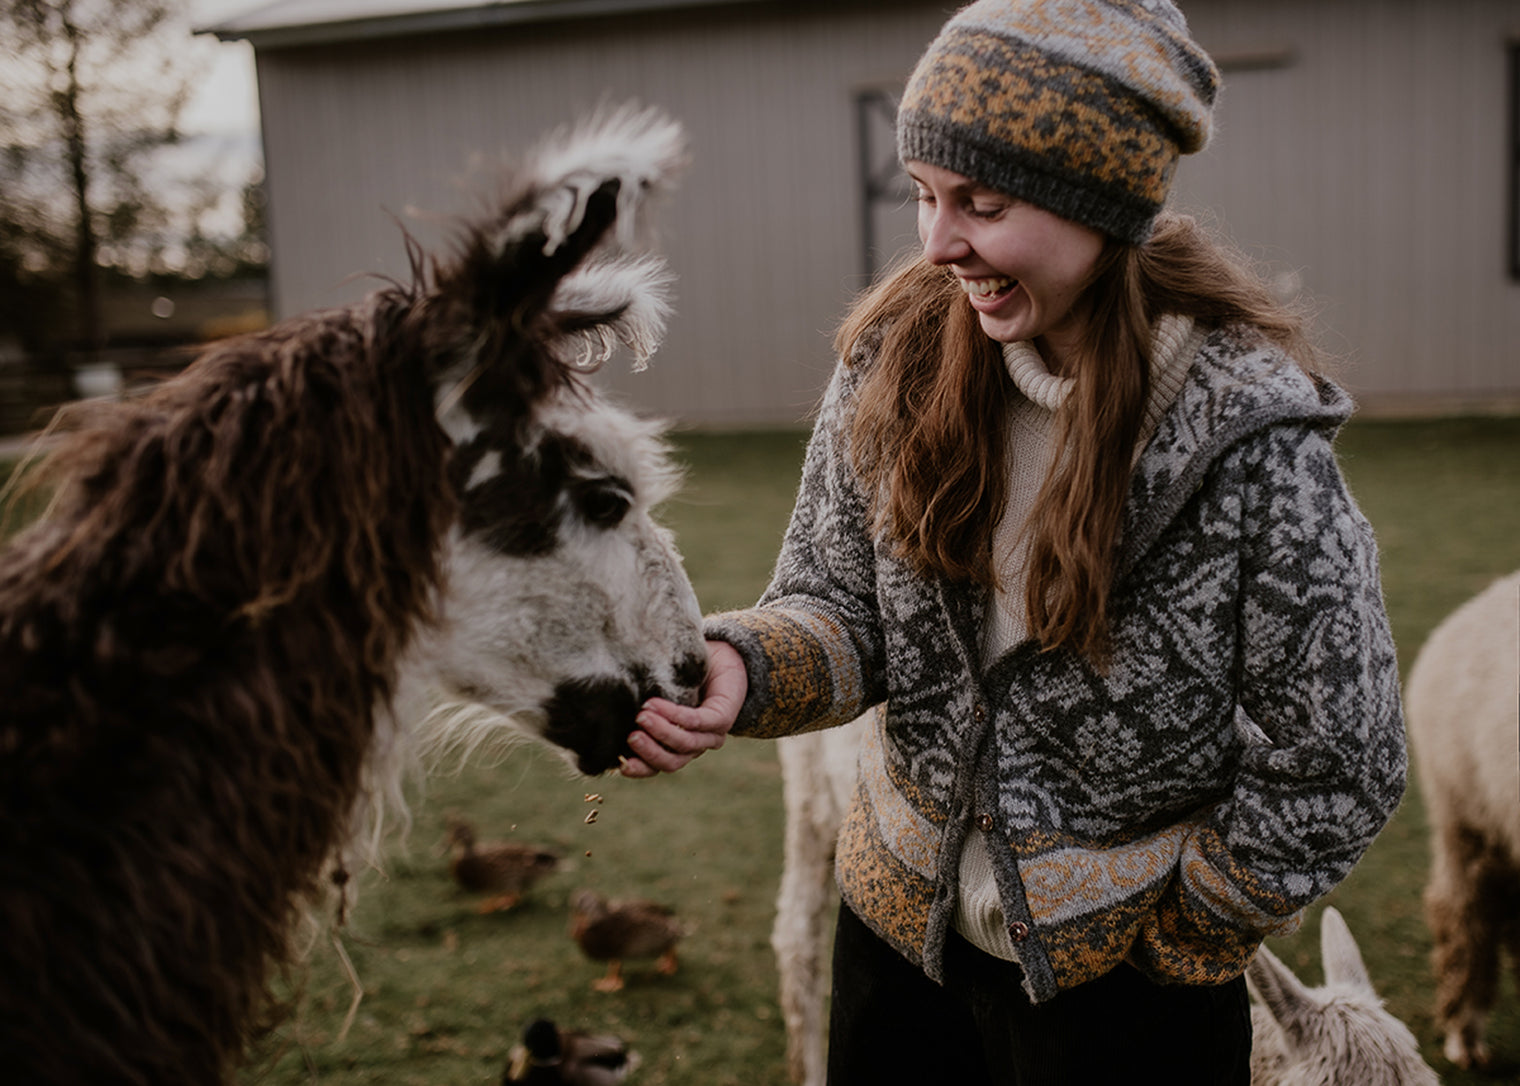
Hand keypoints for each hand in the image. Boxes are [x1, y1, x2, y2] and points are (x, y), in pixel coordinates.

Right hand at [621, 639, 745, 776]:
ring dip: (661, 732)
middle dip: (649, 752)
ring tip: (642, 715)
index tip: (619, 764)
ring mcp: (710, 734)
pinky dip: (674, 714)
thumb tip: (599, 712)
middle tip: (631, 735)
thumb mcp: (653, 695)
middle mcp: (693, 746)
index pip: (655, 766)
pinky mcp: (721, 718)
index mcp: (675, 746)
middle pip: (671, 762)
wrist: (717, 656)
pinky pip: (696, 722)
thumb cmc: (678, 677)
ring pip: (684, 744)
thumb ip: (636, 710)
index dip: (638, 769)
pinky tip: (655, 704)